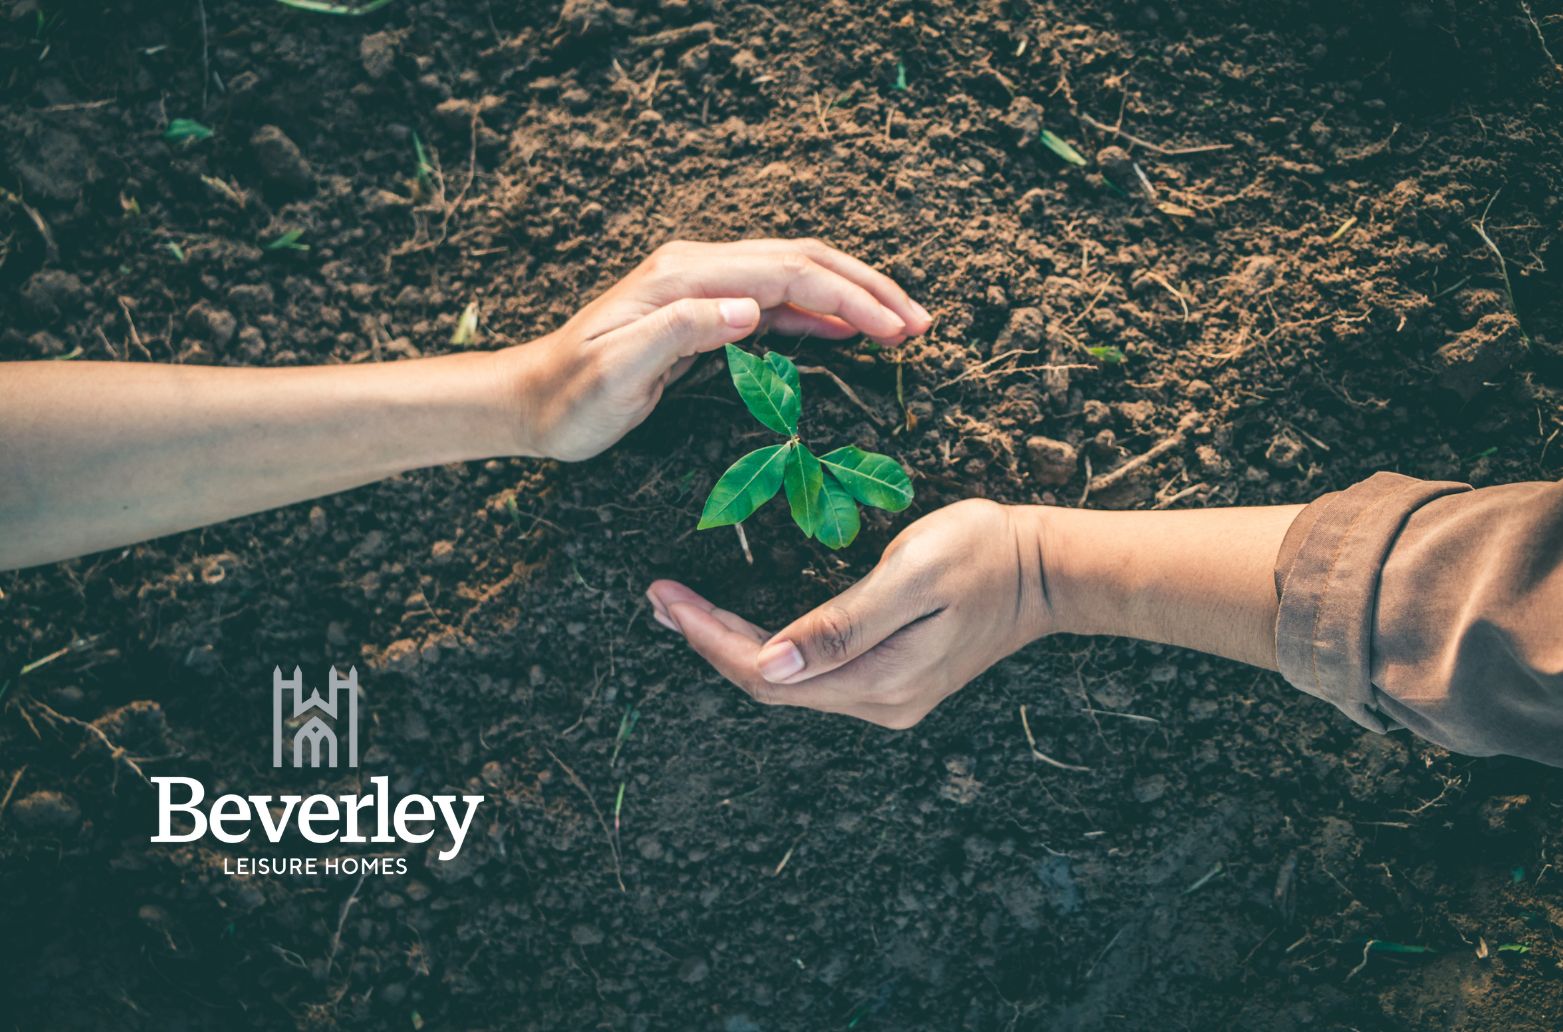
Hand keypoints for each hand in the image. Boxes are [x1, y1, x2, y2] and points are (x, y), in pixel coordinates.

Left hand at [497, 238, 931, 460]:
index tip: (896, 327)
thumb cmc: (571, 399)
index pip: (787, 272)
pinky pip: (775, 300)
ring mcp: (701, 284)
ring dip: (850, 296)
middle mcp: (697, 267)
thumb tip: (749, 309)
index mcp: (684, 276)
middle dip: (866, 288)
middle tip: (919, 323)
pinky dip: (819, 312)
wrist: (530, 402)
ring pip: (794, 274)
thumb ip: (681, 332)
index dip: (849, 296)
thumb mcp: (617, 373)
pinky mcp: (703, 309)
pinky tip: (847, 330)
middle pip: (802, 260)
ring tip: (901, 324)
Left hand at [645, 500, 1054, 727]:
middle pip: (770, 683)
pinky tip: (742, 628)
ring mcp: (887, 696)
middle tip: (658, 599)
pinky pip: (813, 676)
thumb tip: (772, 661)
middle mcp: (878, 702)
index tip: (665, 598)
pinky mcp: (893, 680)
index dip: (709, 637)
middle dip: (707, 642)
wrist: (1048, 569)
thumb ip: (843, 622)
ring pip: (788, 683)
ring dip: (731, 648)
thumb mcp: (913, 575)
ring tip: (682, 611)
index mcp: (879, 678)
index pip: (767, 672)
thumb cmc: (983, 553)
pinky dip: (767, 650)